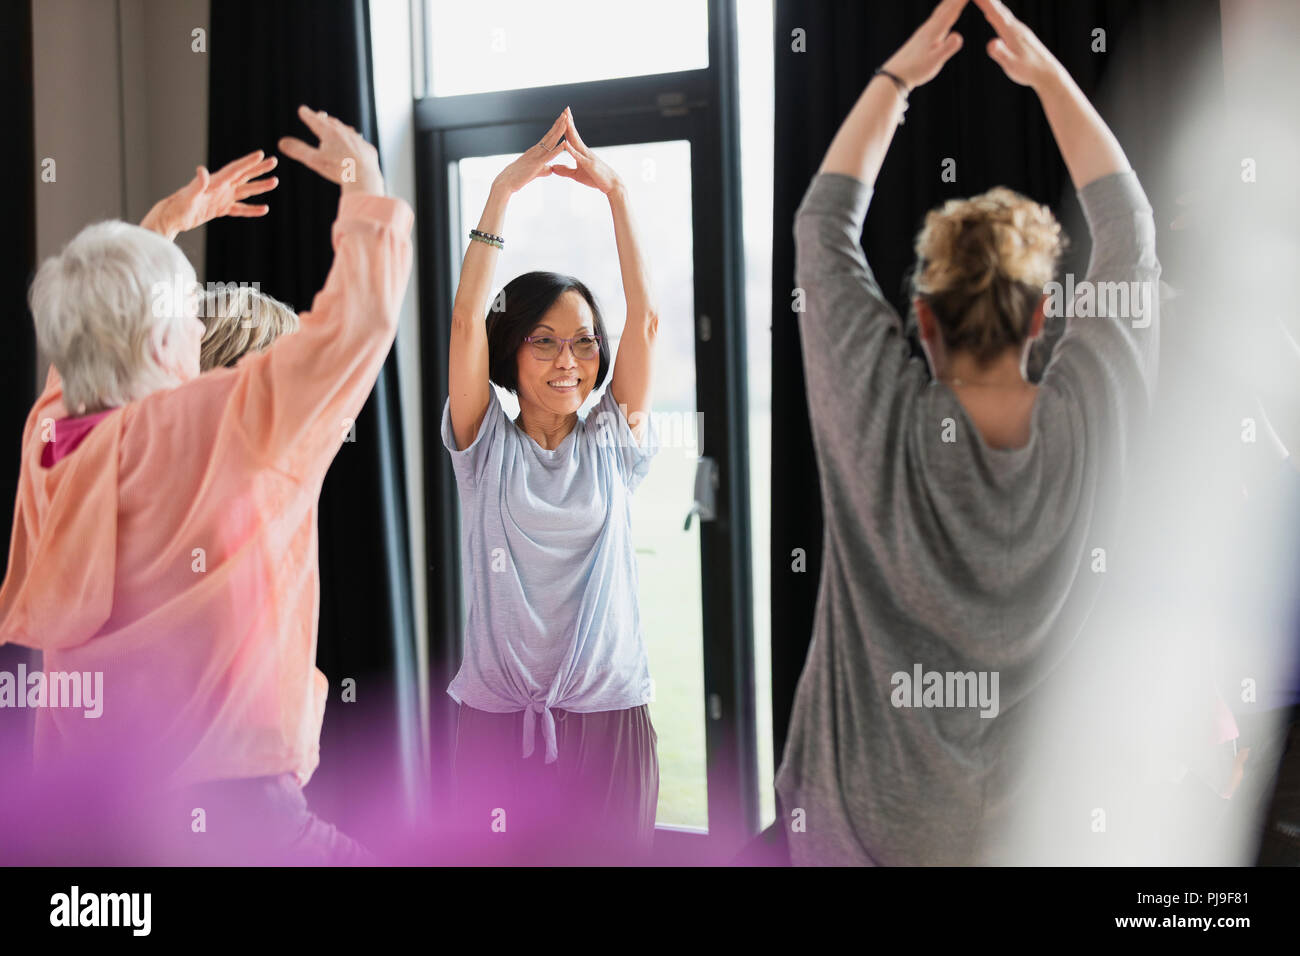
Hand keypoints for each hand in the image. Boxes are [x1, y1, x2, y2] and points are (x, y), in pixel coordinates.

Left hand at [140, 150, 277, 238]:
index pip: (236, 170)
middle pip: (244, 176)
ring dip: (260, 186)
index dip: (249, 162)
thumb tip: (202, 170)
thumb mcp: (189, 195)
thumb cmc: (179, 205)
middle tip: (274, 161)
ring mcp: (221, 198)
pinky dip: (252, 209)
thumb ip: (198, 183)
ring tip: (275, 181)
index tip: (261, 154)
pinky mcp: (219, 209)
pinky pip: (240, 209)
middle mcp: (220, 187)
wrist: (172, 217)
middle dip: (259, 168)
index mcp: (216, 182)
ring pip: (245, 191)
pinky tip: (264, 209)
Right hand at [278, 105, 383, 195]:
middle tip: (319, 115)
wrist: (365, 178)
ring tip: (336, 126)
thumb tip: (281, 142)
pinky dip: (354, 140)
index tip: (302, 109)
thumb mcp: (314, 160)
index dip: (307, 115)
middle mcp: (345, 133)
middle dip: (324, 119)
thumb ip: (298, 150)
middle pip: (332, 123)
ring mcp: (358, 141)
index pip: (315, 120)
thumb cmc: (338, 169)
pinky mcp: (368, 150)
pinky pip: (360, 142)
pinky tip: (356, 142)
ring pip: (347, 130)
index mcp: (330, 132)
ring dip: (340, 127)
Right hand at [491, 110, 567, 195]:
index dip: (555, 128)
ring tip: (566, 120)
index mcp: (535, 151)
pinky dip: (557, 149)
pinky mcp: (537, 164)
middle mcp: (536, 150)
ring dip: (559, 131)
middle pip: (550, 135)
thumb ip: (544, 170)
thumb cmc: (518, 178)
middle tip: (566, 113)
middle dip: (558, 124)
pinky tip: (564, 143)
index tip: (562, 120)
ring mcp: (536, 156)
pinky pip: (549, 155)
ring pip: (551, 141)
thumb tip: (551, 169)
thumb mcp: (535, 172)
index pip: (548, 137)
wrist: (506, 182)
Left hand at [550, 109, 622, 195]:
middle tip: (565, 108)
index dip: (566, 126)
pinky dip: (571, 150)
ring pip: (576, 141)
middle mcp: (584, 151)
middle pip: (574, 134)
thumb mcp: (576, 175)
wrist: (610, 185)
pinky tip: (565, 143)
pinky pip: (578, 156)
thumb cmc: (595, 179)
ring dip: (570, 130)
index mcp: (581, 152)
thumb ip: (565, 170)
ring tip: (566, 119)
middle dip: (569, 121)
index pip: (572, 137)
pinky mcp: (588, 164)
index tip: (562, 115)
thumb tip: (553, 167)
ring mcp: (586, 156)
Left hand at [880, 0, 966, 89]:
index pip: (953, 10)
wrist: (894, 75)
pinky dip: (944, 9)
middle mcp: (929, 26)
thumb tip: (959, 35)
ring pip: (941, 9)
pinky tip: (944, 12)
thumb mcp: (934, 61)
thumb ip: (947, 48)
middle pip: (946, 5)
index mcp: (935, 31)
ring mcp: (925, 30)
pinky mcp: (922, 35)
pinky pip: (937, 17)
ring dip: (950, 0)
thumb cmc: (915, 70)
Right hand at [974, 0, 1062, 89]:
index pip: (994, 12)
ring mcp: (1019, 30)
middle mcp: (1016, 27)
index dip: (984, 1)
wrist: (1048, 73)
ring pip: (1002, 12)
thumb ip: (1001, 53)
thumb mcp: (1011, 65)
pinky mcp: (1021, 34)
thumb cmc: (1029, 71)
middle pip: (998, 8)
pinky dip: (997, 12)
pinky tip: (993, 14)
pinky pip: (1005, 19)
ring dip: (991, 3)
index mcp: (1011, 32)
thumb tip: (990, 43)